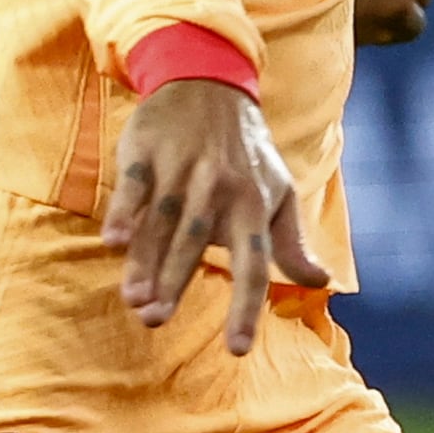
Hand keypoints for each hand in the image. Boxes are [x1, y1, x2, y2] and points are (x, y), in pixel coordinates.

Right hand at [101, 78, 330, 353]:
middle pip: (196, 242)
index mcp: (254, 204)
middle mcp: (219, 188)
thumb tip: (322, 283)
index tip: (237, 349)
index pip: (254, 264)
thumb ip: (292, 244)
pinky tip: (111, 242)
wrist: (210, 83)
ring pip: (162, 219)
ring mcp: (181, 168)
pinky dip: (122, 212)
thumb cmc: (247, 152)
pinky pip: (135, 185)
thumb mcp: (278, 192)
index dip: (246, 308)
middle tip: (156, 320)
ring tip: (133, 299)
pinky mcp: (148, 150)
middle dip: (175, 282)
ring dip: (145, 259)